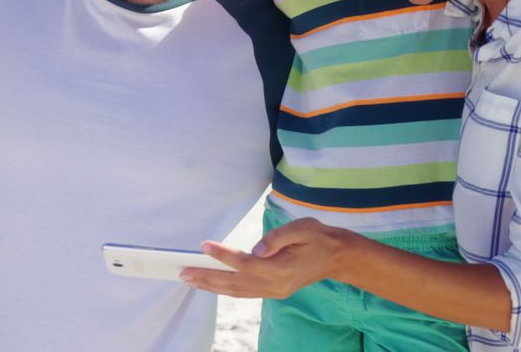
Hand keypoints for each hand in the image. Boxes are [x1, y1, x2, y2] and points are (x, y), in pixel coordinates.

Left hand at [179, 218, 352, 298]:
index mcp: (282, 268)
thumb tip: (256, 248)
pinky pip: (244, 292)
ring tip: (191, 280)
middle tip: (184, 272)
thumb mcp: (302, 228)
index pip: (246, 263)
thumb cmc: (318, 238)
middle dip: (208, 278)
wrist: (336, 257)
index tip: (204, 246)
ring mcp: (274, 291)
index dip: (224, 255)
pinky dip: (225, 289)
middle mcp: (276, 285)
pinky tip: (212, 284)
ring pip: (237, 291)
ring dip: (213, 286)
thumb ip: (278, 237)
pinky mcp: (273, 292)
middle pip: (236, 283)